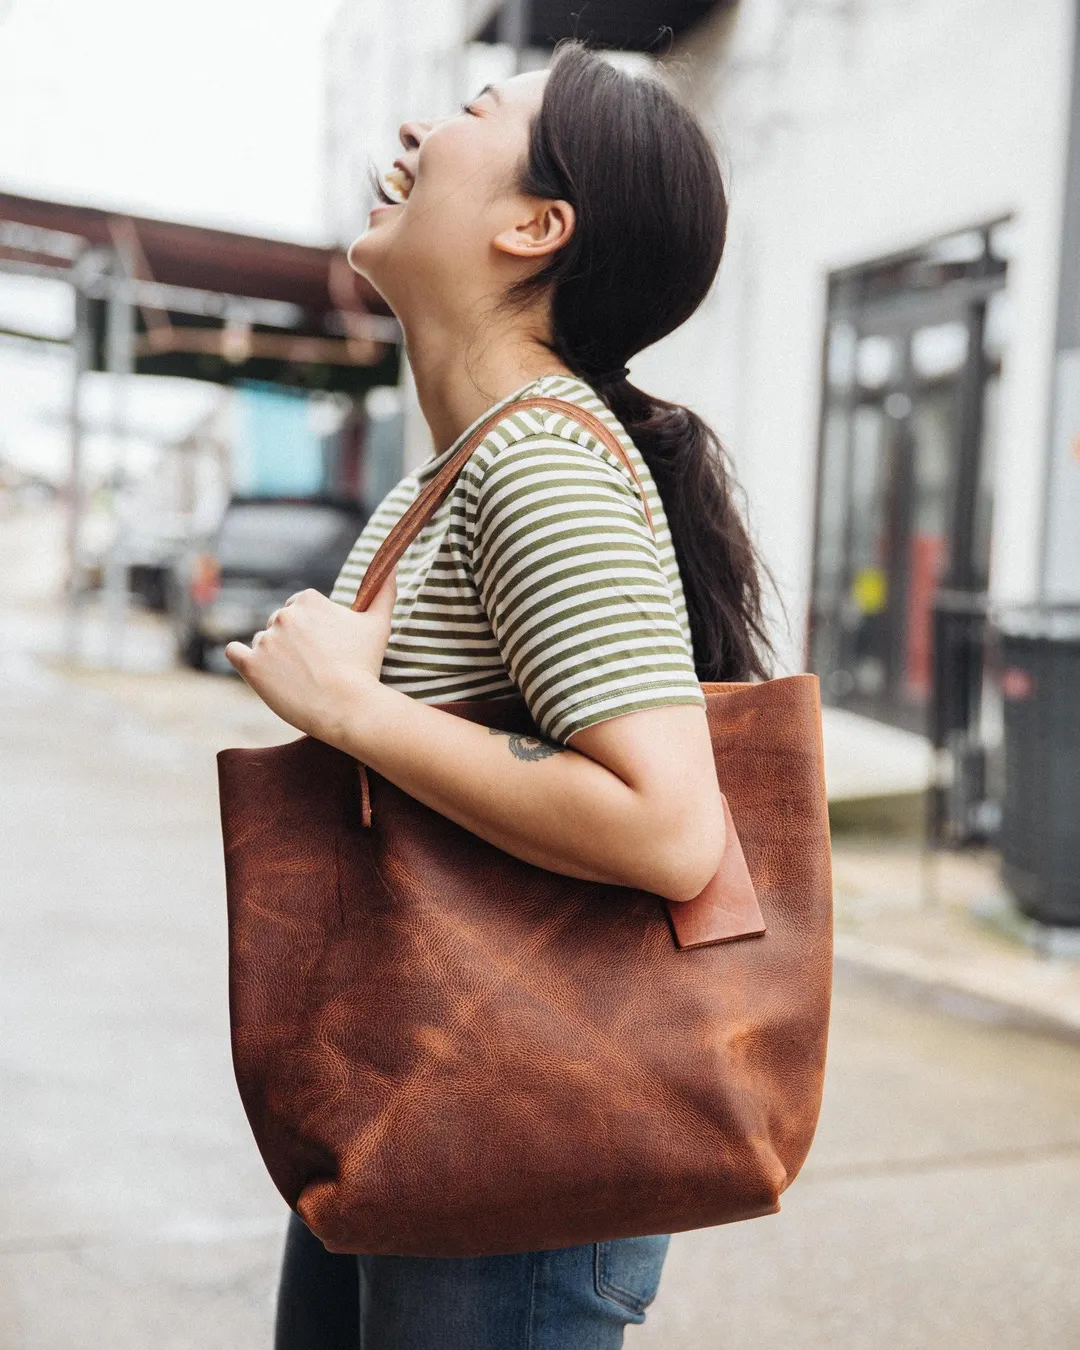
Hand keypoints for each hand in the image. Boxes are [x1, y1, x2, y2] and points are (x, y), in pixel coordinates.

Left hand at [225, 572, 395, 745]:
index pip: (300, 610)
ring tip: (298, 678)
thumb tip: (395, 565)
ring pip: (264, 642)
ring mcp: (265, 639)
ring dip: (275, 657)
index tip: (325, 649)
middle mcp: (283, 613)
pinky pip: (234, 652)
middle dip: (293, 643)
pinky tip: (258, 669)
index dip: (312, 631)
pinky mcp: (251, 665)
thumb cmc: (365, 666)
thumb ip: (385, 590)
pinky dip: (242, 659)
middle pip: (281, 625)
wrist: (349, 707)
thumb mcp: (379, 624)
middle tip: (314, 668)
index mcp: (308, 599)